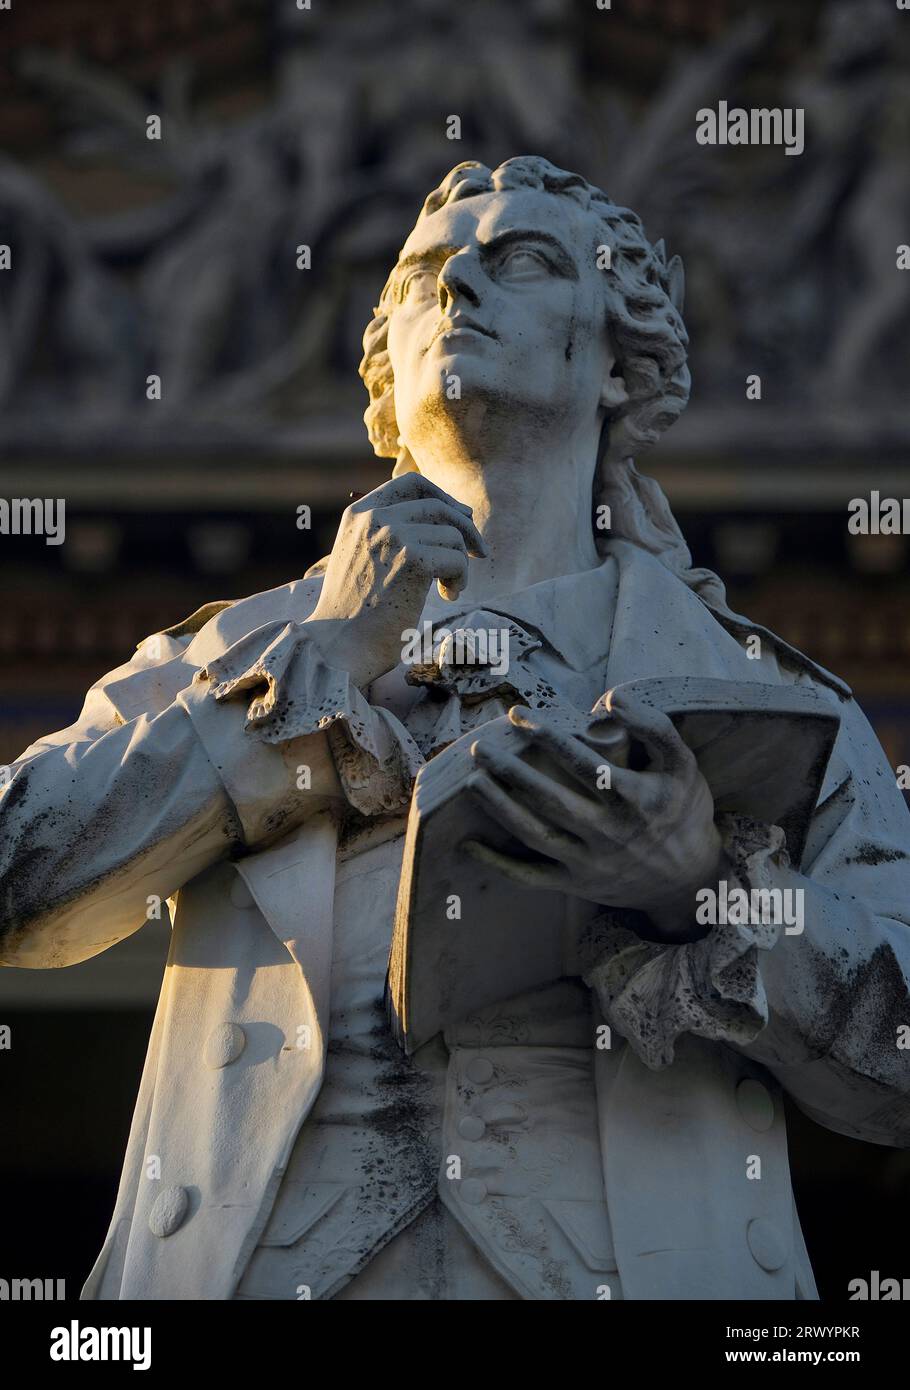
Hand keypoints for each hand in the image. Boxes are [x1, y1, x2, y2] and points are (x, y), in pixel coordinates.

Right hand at [305, 472, 485, 688]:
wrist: (337, 645)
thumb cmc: (354, 614)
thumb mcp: (362, 560)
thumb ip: (387, 535)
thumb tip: (445, 521)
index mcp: (359, 514)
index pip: (411, 484)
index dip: (443, 497)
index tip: (461, 517)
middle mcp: (374, 517)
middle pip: (439, 507)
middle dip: (466, 529)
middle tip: (479, 552)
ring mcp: (393, 535)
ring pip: (452, 536)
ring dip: (459, 564)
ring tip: (447, 589)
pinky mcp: (412, 558)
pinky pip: (457, 559)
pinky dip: (459, 580)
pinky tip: (446, 596)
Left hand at [463, 693, 725, 941]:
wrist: (689, 877)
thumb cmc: (681, 809)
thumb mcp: (682, 764)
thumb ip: (653, 726)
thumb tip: (611, 698)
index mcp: (636, 799)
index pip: (582, 763)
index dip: (546, 737)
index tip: (516, 716)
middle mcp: (610, 833)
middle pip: (550, 800)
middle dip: (510, 773)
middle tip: (479, 748)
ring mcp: (591, 862)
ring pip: (536, 836)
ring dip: (499, 808)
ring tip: (471, 782)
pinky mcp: (577, 885)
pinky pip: (531, 878)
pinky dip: (498, 865)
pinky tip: (469, 846)